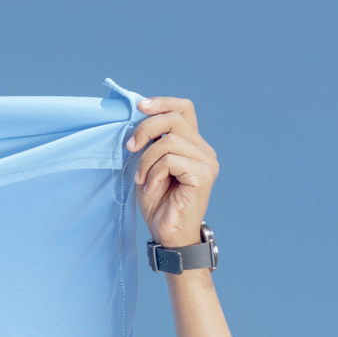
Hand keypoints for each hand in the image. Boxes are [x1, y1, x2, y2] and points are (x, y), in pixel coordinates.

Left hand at [126, 97, 217, 246]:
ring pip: (170, 141)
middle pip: (174, 119)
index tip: (140, 107)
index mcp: (192, 144)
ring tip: (142, 179)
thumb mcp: (148, 164)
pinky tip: (152, 188)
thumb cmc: (158, 201)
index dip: (162, 103)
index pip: (184, 109)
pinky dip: (154, 173)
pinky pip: (171, 160)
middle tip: (130, 147)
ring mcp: (207, 162)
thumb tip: (139, 115)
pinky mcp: (203, 175)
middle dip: (145, 129)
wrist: (167, 233)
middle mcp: (204, 150)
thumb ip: (150, 141)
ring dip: (147, 160)